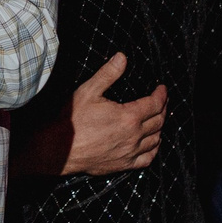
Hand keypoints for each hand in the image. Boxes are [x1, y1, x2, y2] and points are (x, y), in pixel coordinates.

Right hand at [63, 54, 165, 174]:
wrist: (59, 149)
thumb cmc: (72, 120)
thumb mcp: (89, 91)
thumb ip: (108, 73)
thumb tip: (122, 58)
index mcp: (128, 117)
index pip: (154, 104)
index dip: (161, 95)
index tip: (162, 88)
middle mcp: (133, 136)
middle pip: (158, 121)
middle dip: (163, 108)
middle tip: (162, 101)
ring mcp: (130, 152)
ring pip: (155, 140)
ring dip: (160, 127)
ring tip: (158, 119)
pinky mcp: (123, 164)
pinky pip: (147, 159)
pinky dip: (154, 149)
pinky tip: (152, 144)